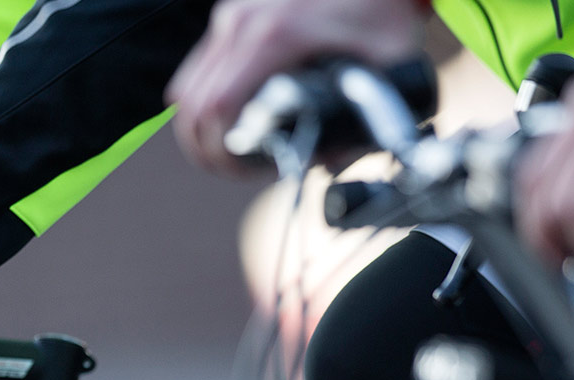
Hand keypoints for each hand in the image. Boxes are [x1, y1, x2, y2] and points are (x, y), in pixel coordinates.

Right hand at [166, 0, 426, 173]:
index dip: (224, 152)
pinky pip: (196, 72)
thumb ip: (366, 114)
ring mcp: (231, 18)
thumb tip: (330, 160)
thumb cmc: (379, 11)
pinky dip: (202, 105)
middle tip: (235, 170)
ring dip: (198, 130)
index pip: (219, 107)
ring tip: (229, 151)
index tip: (248, 170)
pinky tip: (227, 122)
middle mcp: (242, 22)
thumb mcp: (388, 62)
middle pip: (193, 105)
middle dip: (206, 150)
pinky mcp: (230, 18)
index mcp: (275, 35)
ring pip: (186, 91)